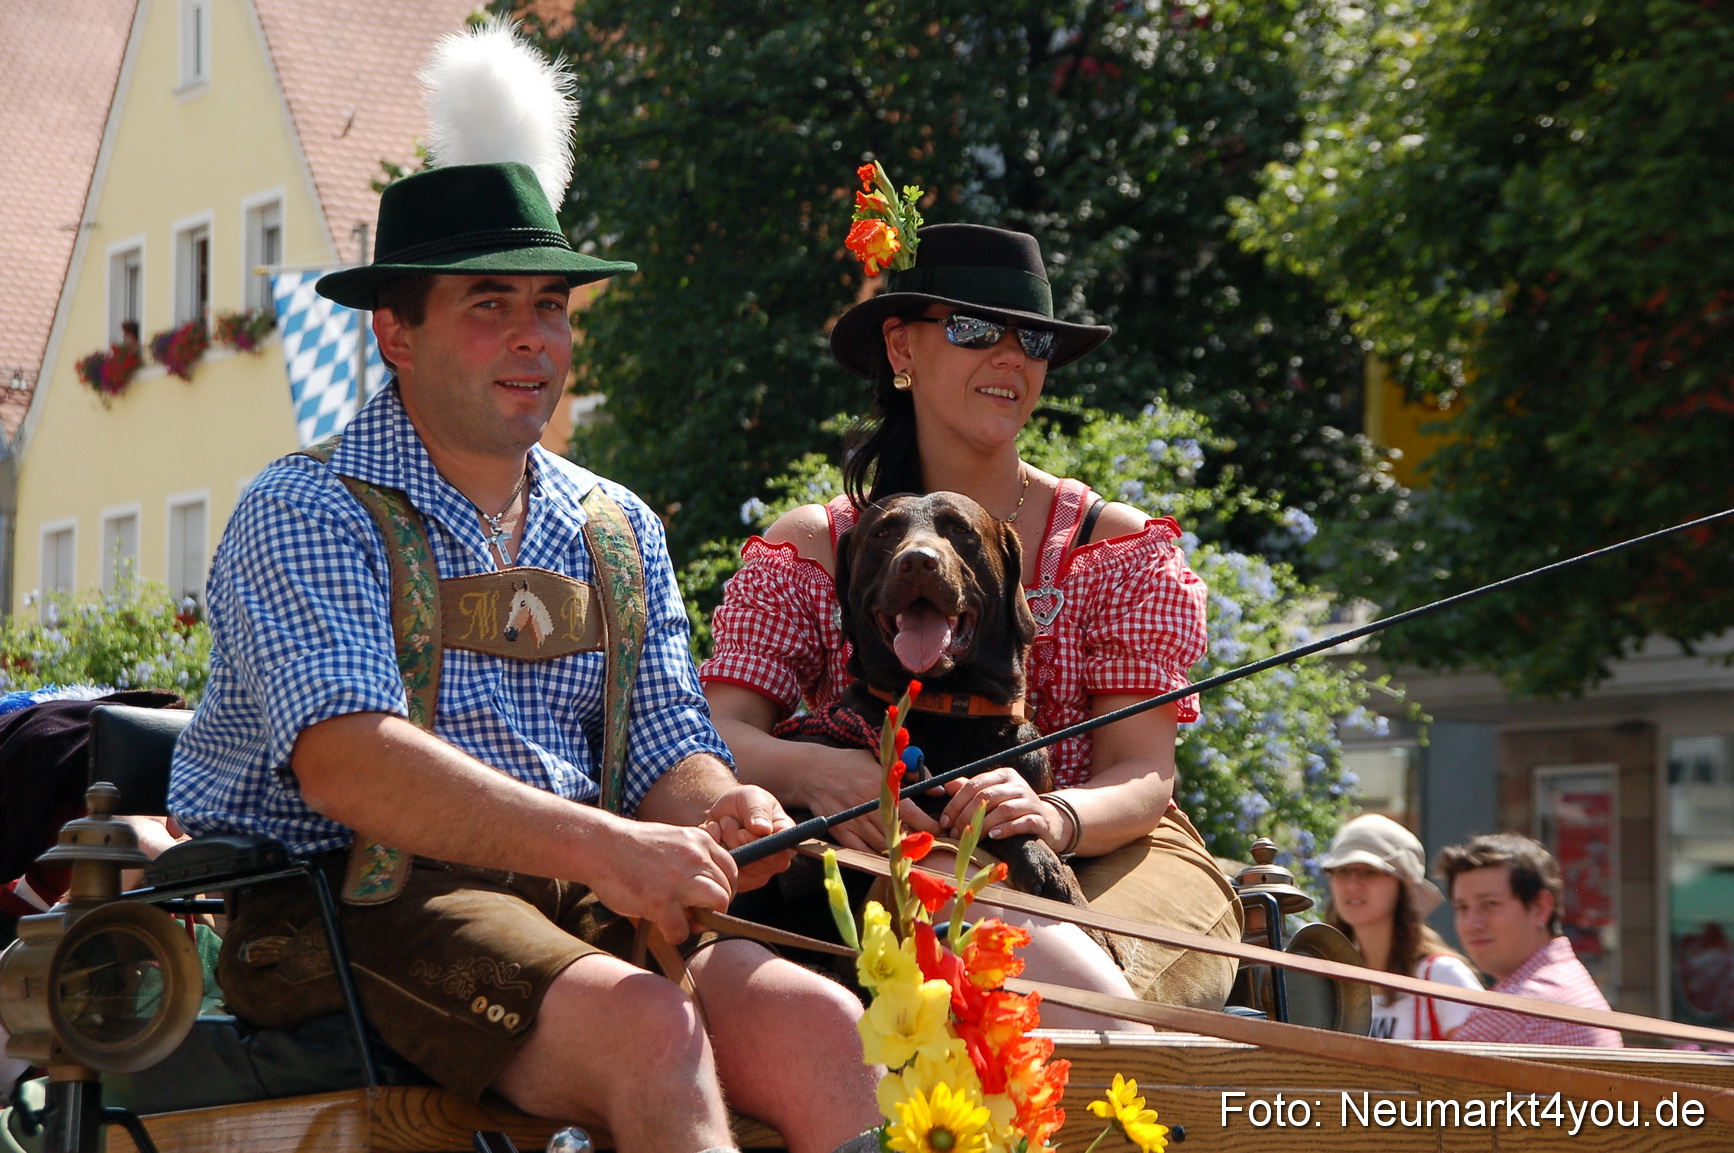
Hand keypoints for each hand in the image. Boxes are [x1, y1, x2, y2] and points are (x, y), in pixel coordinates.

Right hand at [582, 815, 736, 943]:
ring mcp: (679, 880)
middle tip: (695, 915)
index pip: (731, 871)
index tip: (708, 900)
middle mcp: (695, 857)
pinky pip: (682, 930)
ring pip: (718, 905)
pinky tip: (663, 929)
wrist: (600, 845)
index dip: (723, 889)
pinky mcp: (660, 901)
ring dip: (703, 921)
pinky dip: (676, 935)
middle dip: (715, 909)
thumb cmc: (632, 847)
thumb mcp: (673, 839)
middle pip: (726, 891)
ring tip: (685, 922)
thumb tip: (708, 884)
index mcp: (700, 841)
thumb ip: (693, 856)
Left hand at [701, 784, 796, 891]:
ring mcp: (756, 874)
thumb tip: (763, 829)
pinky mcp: (737, 881)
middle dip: (737, 837)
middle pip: (758, 860)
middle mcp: (775, 860)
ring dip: (724, 841)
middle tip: (728, 821)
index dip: (763, 840)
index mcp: (785, 838)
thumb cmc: (742, 803)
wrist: (720, 814)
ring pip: (738, 864)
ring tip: (722, 828)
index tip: (749, 826)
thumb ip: (758, 809)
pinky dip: (713, 849)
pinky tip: (714, 839)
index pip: (782, 850)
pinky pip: (721, 869)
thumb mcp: (751, 796)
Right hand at [799, 745, 938, 852]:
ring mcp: (854, 822)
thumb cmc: (849, 764)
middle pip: (900, 834)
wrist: (812, 773)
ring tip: (909, 850)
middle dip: (916, 842)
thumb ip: (912, 774)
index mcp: (881, 788)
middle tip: (926, 843)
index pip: (913, 814)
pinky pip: (864, 852)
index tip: (938, 831)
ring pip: (883, 846)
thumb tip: (937, 789)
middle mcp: (869, 808)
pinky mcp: (842, 833)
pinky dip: (877, 856)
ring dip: (898, 850)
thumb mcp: (879, 761)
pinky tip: (886, 855)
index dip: (929, 826)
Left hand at [936, 767, 1059, 846]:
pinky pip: (1022, 822)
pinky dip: (1006, 829)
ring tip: (972, 838)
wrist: (1048, 822)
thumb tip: (947, 785)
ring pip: (1003, 809)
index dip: (956, 803)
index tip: (944, 822)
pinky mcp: (1040, 819)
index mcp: (1003, 775)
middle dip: (966, 817)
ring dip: (984, 825)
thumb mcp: (993, 797)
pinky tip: (994, 836)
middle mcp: (1018, 784)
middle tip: (956, 835)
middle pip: (986, 797)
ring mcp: (1030, 801)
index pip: (974, 785)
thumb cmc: (1013, 809)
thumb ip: (971, 790)